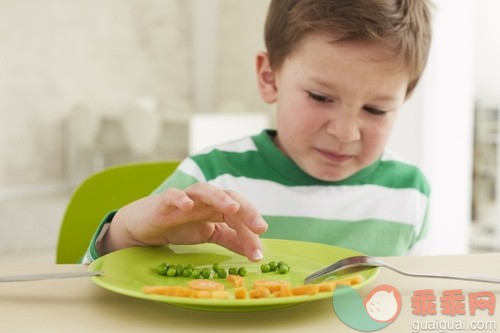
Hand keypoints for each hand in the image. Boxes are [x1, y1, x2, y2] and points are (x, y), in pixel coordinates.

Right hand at [98, 183, 267, 261]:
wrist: (146, 227)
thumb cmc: (179, 226)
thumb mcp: (209, 234)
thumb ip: (230, 239)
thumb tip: (255, 251)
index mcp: (217, 207)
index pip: (239, 215)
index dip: (250, 231)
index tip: (259, 252)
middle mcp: (204, 200)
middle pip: (229, 197)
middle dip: (246, 209)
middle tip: (259, 226)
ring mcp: (185, 198)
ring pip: (204, 190)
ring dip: (220, 197)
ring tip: (233, 207)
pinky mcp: (163, 202)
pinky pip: (172, 195)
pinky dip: (180, 198)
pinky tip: (187, 205)